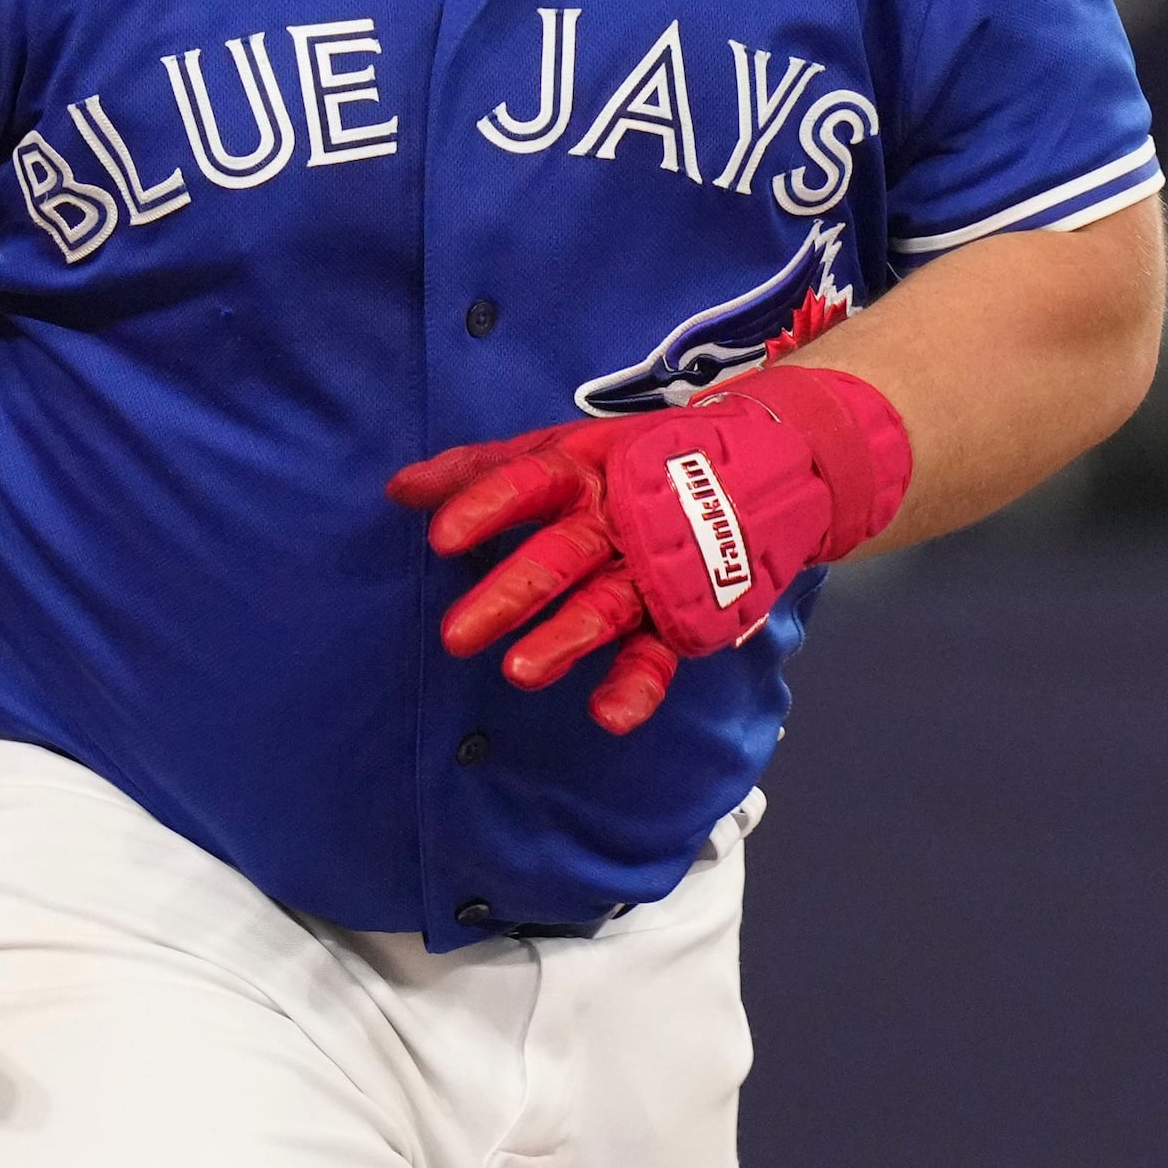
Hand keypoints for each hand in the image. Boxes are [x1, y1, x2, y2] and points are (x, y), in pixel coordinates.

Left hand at [387, 368, 912, 734]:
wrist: (771, 466)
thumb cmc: (640, 461)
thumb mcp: (565, 450)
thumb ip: (482, 472)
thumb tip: (396, 489)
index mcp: (585, 471)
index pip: (529, 484)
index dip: (486, 507)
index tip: (440, 538)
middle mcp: (618, 520)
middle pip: (560, 554)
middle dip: (510, 593)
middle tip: (456, 636)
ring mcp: (654, 569)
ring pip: (606, 606)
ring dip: (567, 640)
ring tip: (521, 675)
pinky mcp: (685, 614)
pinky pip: (658, 654)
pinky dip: (637, 687)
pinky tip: (608, 717)